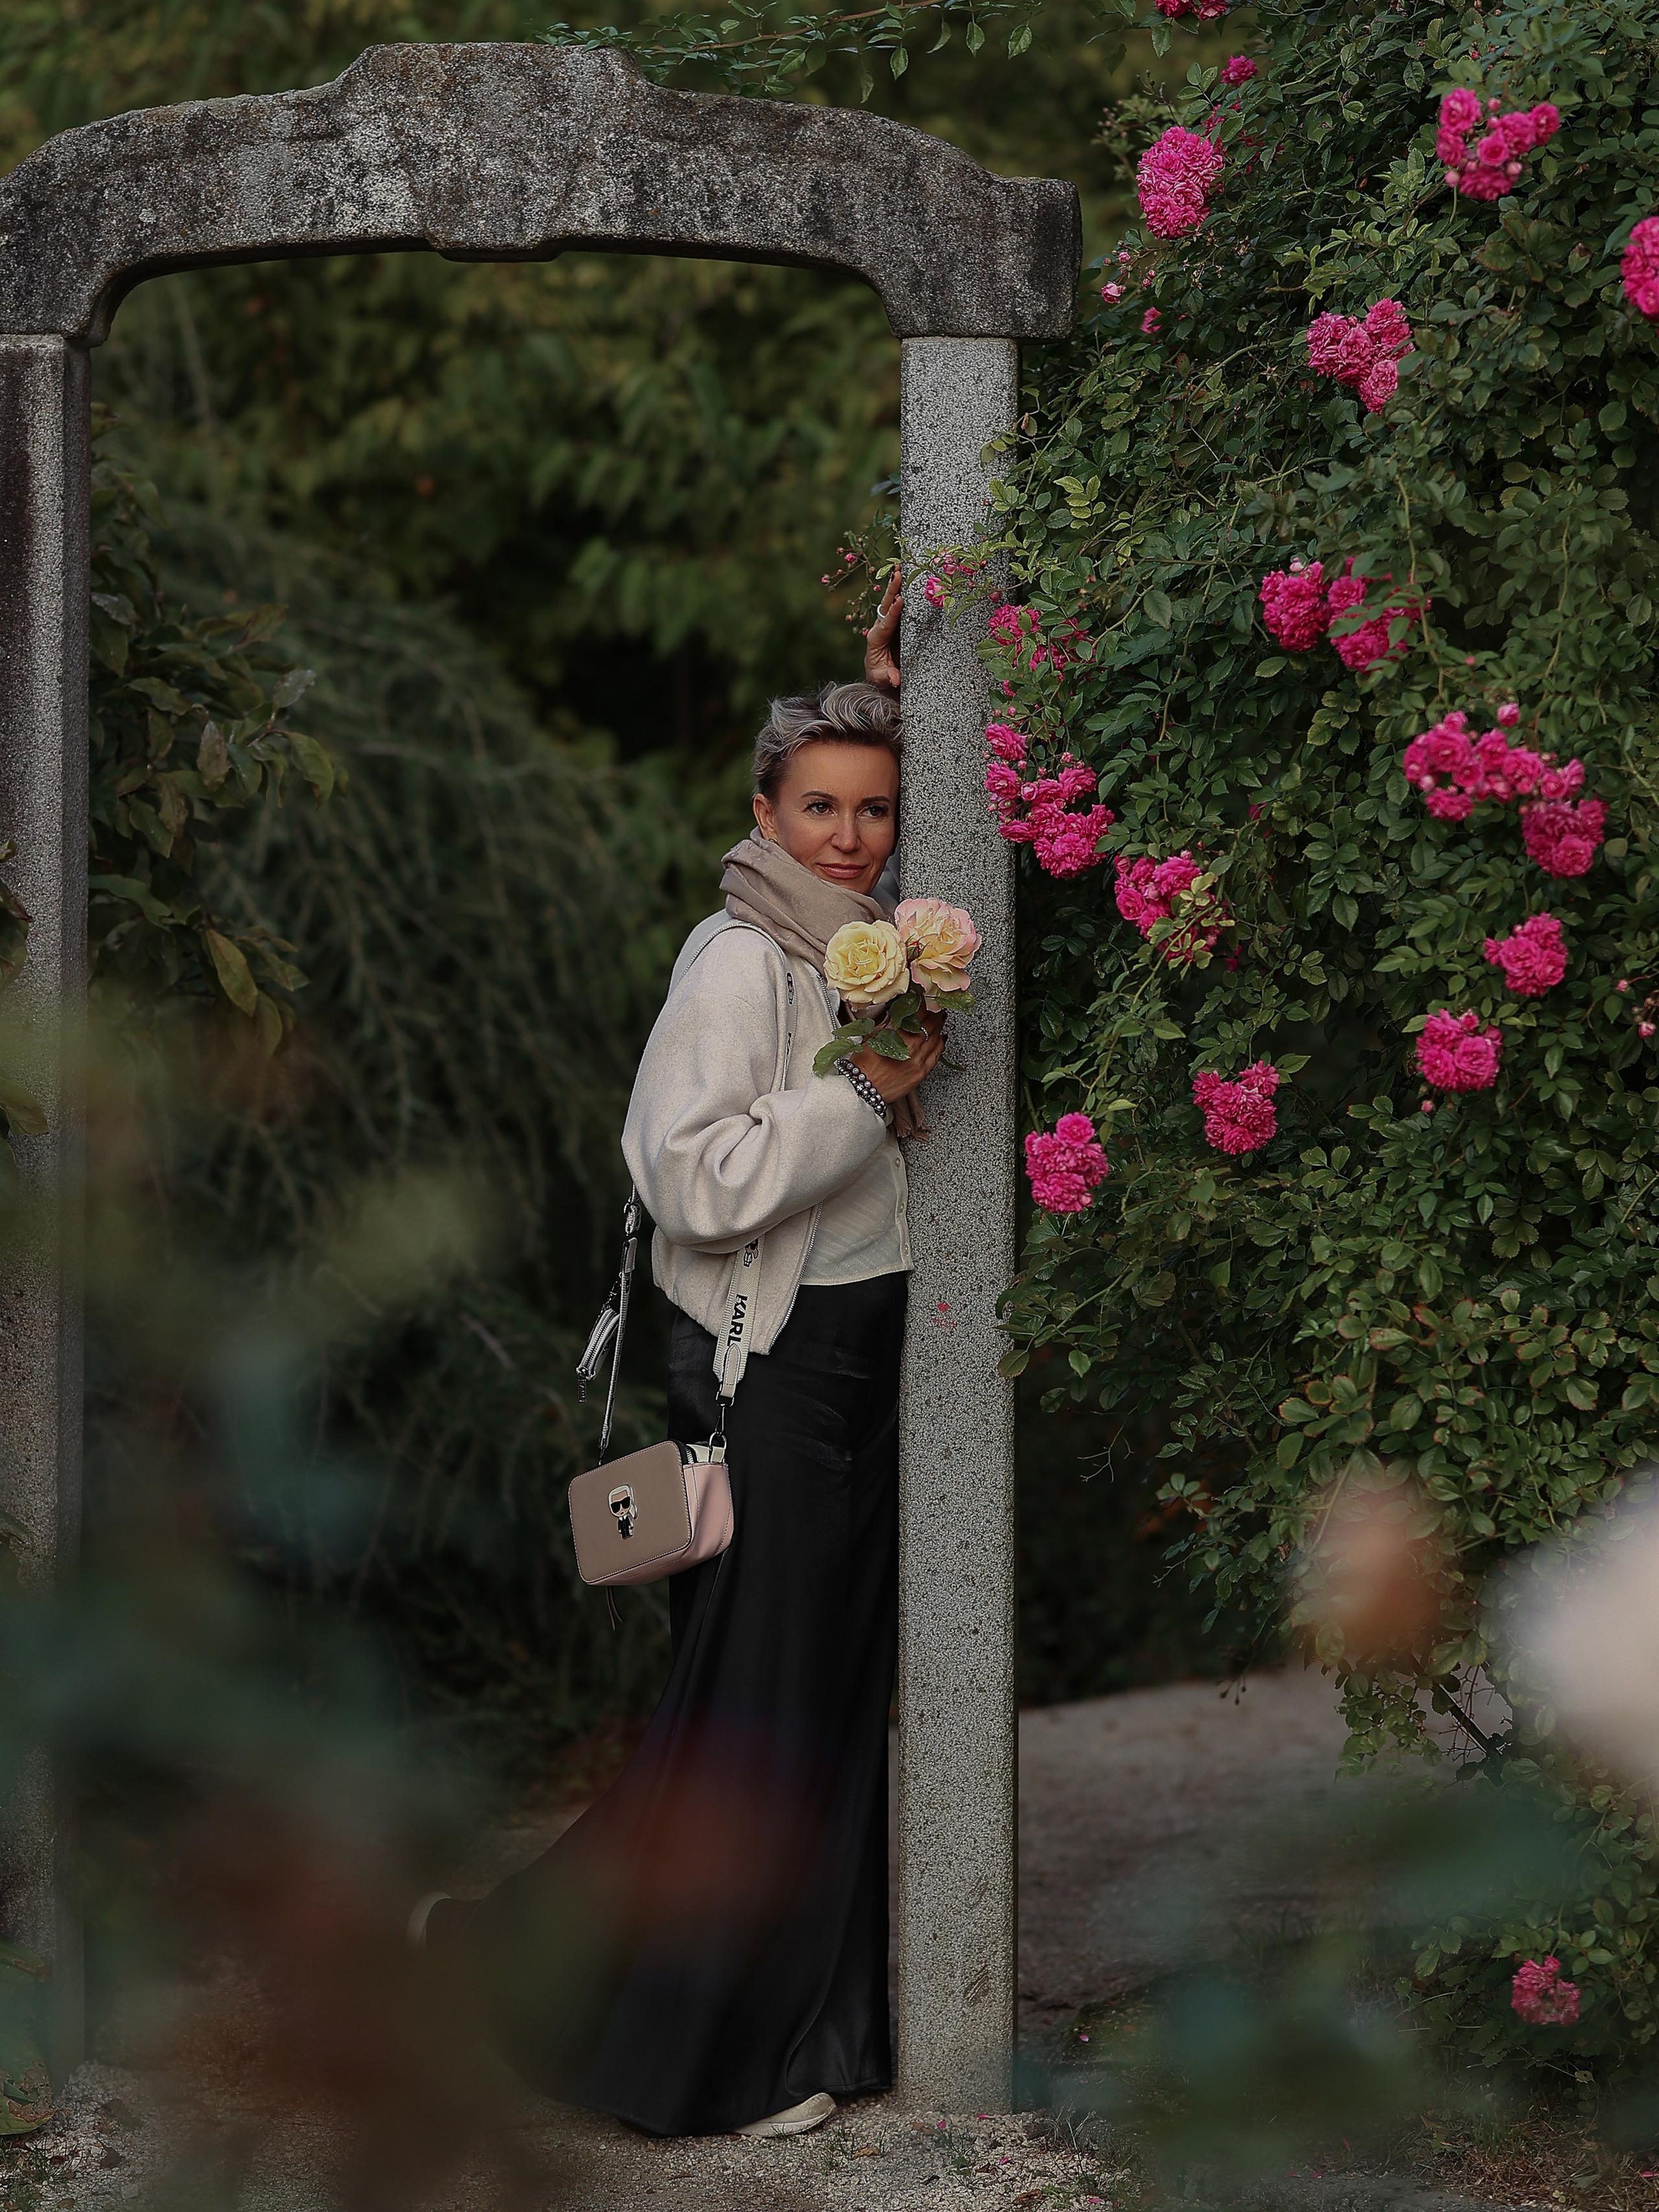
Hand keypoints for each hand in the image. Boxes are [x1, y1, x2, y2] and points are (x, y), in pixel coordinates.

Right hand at [851, 1009, 943, 1103]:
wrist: (863, 1089)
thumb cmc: (863, 1065)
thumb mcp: (872, 1036)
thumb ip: (888, 1024)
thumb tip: (898, 1012)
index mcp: (899, 1035)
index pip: (917, 1012)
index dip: (922, 1002)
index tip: (923, 996)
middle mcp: (911, 1047)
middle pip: (930, 1024)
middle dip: (934, 1012)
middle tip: (936, 1004)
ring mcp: (918, 1061)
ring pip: (936, 1038)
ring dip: (939, 1025)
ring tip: (940, 1017)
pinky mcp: (921, 1073)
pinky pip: (937, 1056)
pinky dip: (941, 1044)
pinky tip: (942, 1038)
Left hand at [863, 568, 901, 692]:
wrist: (881, 673)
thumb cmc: (880, 675)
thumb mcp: (881, 679)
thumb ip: (887, 677)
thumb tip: (895, 679)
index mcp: (876, 637)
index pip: (886, 622)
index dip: (893, 612)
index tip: (899, 600)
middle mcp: (881, 625)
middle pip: (887, 605)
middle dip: (892, 588)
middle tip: (897, 572)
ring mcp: (889, 621)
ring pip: (893, 600)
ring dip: (897, 584)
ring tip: (900, 566)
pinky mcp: (897, 621)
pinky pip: (900, 603)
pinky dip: (903, 589)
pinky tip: (909, 576)